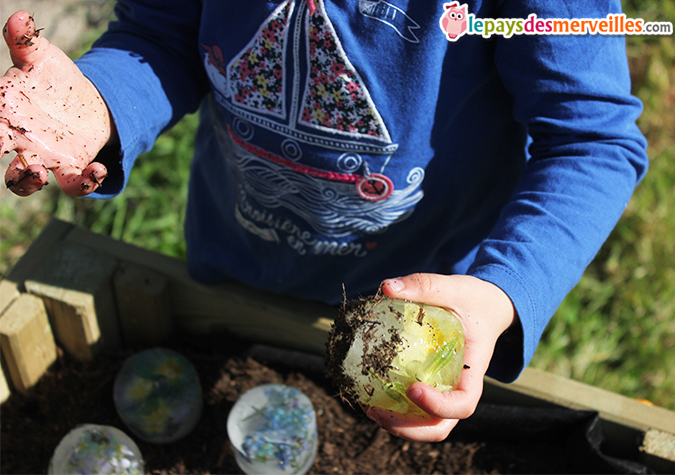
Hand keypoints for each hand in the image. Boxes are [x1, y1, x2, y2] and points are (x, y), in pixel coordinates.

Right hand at [1, 11, 114, 196]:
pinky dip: (85, 182)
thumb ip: (25, 42)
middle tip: (9, 157)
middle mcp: (19, 141)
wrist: (85, 102)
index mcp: (4, 114)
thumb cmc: (53, 80)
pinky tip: (98, 170)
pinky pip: (73, 184)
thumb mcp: (40, 58)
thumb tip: (21, 17)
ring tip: (37, 173)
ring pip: (26, 181)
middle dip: (1, 163)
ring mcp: (45, 157)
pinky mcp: (72, 166)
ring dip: (27, 182)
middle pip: (0, 160)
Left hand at [363, 273, 515, 441]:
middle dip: (409, 428)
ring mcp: (445, 390)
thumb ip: (424, 285)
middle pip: (441, 427)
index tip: (413, 388)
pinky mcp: (431, 385)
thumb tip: (386, 288)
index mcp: (474, 369)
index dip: (438, 406)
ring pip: (426, 425)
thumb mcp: (454, 287)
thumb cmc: (474, 299)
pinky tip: (370, 394)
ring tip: (368, 408)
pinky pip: (414, 409)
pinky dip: (393, 408)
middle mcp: (460, 387)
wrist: (487, 306)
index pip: (463, 403)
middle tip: (377, 412)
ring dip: (397, 424)